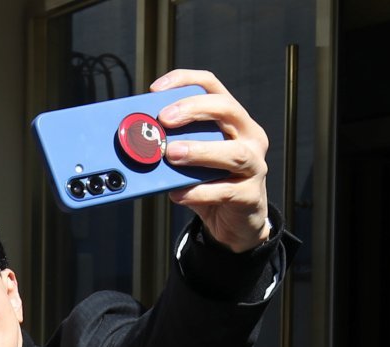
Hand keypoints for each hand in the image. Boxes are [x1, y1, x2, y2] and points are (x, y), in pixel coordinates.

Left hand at [152, 69, 271, 251]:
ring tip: (171, 154)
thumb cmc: (210, 183)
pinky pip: (224, 191)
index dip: (184, 81)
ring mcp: (254, 165)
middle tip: (163, 119)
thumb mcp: (189, 160)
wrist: (234, 222)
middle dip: (193, 110)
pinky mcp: (249, 195)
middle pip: (226, 109)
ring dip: (199, 151)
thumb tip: (135, 142)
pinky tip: (178, 193)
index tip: (155, 90)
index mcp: (232, 120)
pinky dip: (198, 192)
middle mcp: (249, 136)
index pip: (212, 86)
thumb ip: (172, 146)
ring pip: (233, 152)